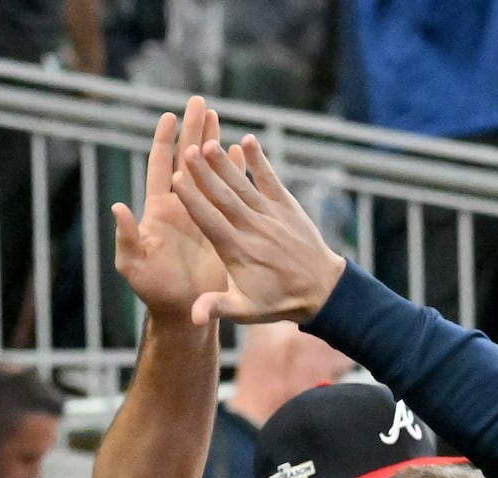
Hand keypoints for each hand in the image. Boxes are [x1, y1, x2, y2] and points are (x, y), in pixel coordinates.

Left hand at [112, 96, 230, 327]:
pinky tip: (242, 149)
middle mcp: (180, 206)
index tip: (169, 115)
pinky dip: (234, 170)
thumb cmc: (154, 290)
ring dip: (213, 143)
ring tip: (220, 115)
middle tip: (200, 100)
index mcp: (158, 211)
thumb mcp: (134, 265)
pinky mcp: (221, 224)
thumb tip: (117, 207)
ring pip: (209, 170)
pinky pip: (229, 190)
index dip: (163, 142)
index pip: (160, 167)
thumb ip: (126, 237)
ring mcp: (202, 212)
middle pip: (186, 159)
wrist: (184, 309)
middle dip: (192, 129)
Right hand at [172, 134, 347, 324]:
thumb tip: (193, 317)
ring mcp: (271, 216)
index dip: (194, 199)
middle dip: (205, 174)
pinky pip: (271, 180)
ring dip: (226, 163)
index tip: (177, 180)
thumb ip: (217, 308)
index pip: (210, 221)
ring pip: (244, 185)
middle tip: (187, 150)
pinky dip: (260, 162)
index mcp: (237, 251)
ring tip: (209, 142)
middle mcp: (253, 229)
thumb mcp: (244, 311)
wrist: (321, 290)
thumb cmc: (276, 301)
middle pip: (224, 197)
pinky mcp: (287, 206)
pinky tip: (248, 141)